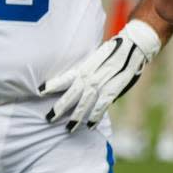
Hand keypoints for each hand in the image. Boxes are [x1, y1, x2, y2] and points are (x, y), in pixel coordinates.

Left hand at [40, 19, 160, 131]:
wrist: (133, 45)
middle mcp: (90, 76)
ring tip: (68, 128)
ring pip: (85, 103)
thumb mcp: (96, 57)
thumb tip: (80, 83)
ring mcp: (102, 83)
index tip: (39, 91)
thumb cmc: (114, 50)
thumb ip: (88, 71)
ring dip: (76, 117)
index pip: (65, 78)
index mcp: (85, 67)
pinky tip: (89, 126)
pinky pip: (102, 106)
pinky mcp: (114, 89)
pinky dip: (95, 116)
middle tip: (48, 118)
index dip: (52, 85)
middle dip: (59, 107)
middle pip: (71, 95)